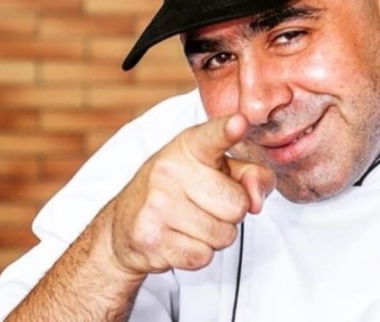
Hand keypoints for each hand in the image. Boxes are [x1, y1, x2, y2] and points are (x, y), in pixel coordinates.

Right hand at [106, 113, 274, 276]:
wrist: (124, 226)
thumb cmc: (181, 191)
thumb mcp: (217, 171)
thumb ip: (251, 176)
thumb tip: (255, 201)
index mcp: (189, 146)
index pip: (213, 136)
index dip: (228, 130)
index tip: (240, 122)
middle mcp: (170, 170)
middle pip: (237, 205)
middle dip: (231, 213)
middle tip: (206, 205)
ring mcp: (158, 204)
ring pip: (223, 235)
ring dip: (215, 235)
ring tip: (191, 221)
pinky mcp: (151, 238)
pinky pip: (203, 256)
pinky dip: (198, 253)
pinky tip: (179, 238)